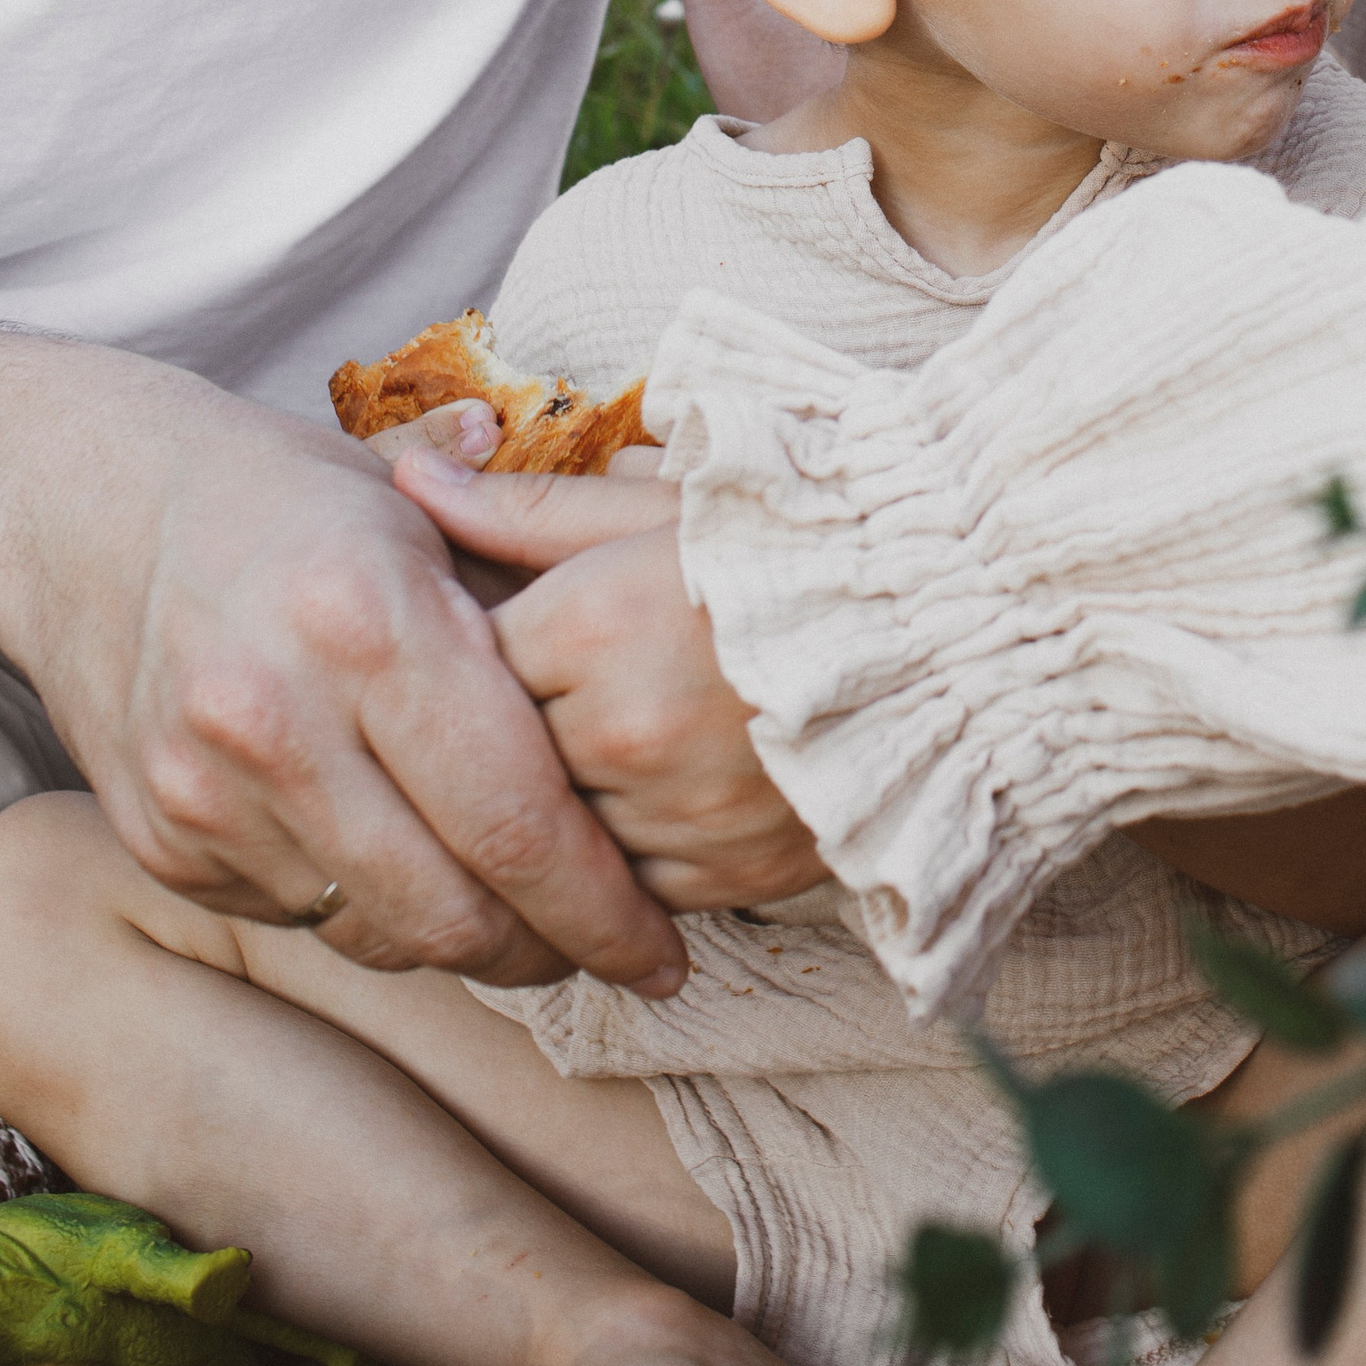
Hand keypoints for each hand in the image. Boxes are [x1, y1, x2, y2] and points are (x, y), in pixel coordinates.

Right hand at [0, 357, 686, 991]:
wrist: (73, 502)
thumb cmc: (282, 494)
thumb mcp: (420, 497)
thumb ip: (541, 566)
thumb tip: (677, 604)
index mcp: (371, 620)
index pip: (521, 818)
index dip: (609, 908)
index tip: (667, 946)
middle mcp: (279, 716)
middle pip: (457, 910)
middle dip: (556, 951)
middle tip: (616, 950)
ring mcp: (206, 789)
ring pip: (381, 934)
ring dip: (468, 943)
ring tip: (529, 916)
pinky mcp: (159, 840)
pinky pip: (301, 920)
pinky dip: (372, 915)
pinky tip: (413, 871)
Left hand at [393, 451, 829, 907]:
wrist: (953, 631)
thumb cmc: (804, 547)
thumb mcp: (664, 509)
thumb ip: (527, 507)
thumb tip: (412, 474)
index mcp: (591, 624)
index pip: (471, 664)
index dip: (489, 653)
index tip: (512, 641)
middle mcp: (619, 729)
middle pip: (504, 757)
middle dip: (520, 733)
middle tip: (565, 698)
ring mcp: (671, 814)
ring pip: (559, 836)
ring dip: (571, 804)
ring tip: (621, 750)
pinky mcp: (725, 877)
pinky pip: (629, 891)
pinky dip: (631, 857)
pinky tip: (657, 805)